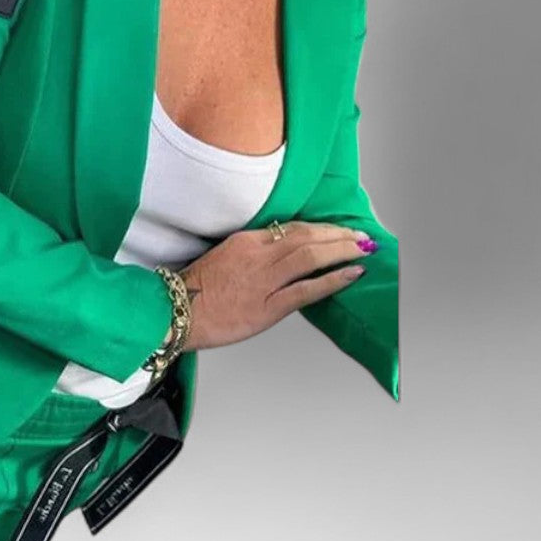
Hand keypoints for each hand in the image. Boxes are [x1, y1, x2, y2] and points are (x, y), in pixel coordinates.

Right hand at [177, 221, 377, 352]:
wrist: (176, 313)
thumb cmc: (196, 292)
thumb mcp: (223, 258)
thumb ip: (252, 254)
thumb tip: (281, 255)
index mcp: (246, 241)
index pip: (291, 227)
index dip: (321, 227)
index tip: (338, 230)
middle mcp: (258, 255)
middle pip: (307, 237)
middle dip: (339, 235)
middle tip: (362, 236)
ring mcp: (264, 280)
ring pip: (312, 256)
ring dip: (342, 251)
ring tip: (364, 249)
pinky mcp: (268, 306)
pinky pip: (307, 289)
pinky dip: (334, 279)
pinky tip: (352, 274)